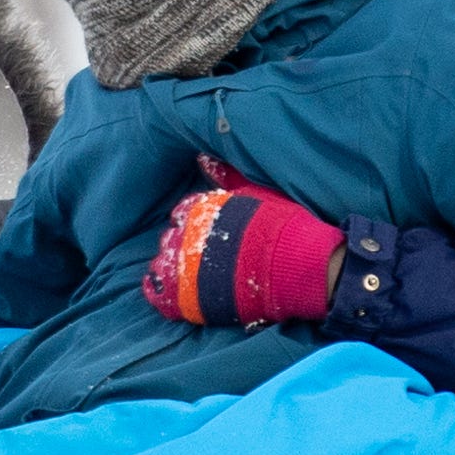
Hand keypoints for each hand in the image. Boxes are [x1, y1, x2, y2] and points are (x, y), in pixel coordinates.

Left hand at [141, 165, 344, 326]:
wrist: (295, 264)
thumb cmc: (280, 225)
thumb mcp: (253, 191)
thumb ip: (225, 176)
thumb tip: (202, 157)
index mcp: (198, 209)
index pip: (181, 214)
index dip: (192, 224)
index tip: (205, 232)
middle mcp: (185, 235)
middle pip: (171, 239)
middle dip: (183, 245)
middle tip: (202, 256)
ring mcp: (183, 267)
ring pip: (161, 266)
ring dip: (171, 269)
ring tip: (188, 276)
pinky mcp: (186, 298)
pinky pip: (158, 296)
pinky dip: (159, 294)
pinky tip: (165, 293)